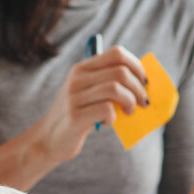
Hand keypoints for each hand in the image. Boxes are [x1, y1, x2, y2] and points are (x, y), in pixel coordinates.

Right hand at [27, 47, 150, 162]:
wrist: (49, 140)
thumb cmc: (78, 116)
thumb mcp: (90, 95)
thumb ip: (109, 84)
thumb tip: (144, 83)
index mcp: (82, 69)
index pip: (117, 54)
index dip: (136, 66)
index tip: (144, 81)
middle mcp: (77, 79)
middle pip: (120, 72)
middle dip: (139, 88)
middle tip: (143, 102)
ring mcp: (74, 97)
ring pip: (115, 89)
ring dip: (130, 102)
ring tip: (129, 112)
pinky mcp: (75, 116)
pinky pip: (106, 110)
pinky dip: (113, 117)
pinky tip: (107, 122)